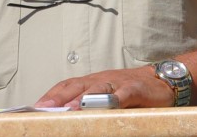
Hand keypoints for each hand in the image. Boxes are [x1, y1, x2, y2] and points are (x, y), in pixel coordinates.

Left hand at [35, 66, 172, 108]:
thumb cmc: (132, 90)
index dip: (51, 95)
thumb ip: (89, 103)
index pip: (67, 85)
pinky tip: (106, 106)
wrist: (162, 80)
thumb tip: (65, 117)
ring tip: (68, 111)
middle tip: (42, 110)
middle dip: (58, 97)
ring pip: (96, 89)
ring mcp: (118, 83)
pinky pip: (123, 94)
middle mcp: (102, 79)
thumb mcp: (108, 94)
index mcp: (93, 81)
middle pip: (76, 85)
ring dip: (81, 100)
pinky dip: (113, 99)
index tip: (34, 107)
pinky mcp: (135, 89)